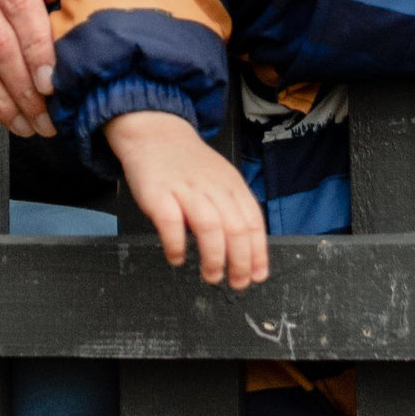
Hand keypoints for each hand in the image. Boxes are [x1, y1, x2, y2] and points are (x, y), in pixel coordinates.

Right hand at [105, 110, 268, 288]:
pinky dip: (176, 245)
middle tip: (237, 283)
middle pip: (235, 228)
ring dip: (213, 258)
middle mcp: (212, 187)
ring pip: (209, 227)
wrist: (156, 133)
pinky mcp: (158, 193)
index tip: (257, 275)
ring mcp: (185, 189)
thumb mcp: (221, 179)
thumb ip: (233, 208)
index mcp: (232, 185)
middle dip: (240, 262)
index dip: (258, 252)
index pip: (253, 222)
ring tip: (212, 276)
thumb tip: (247, 250)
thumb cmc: (189, 164)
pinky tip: (178, 258)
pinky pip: (171, 223)